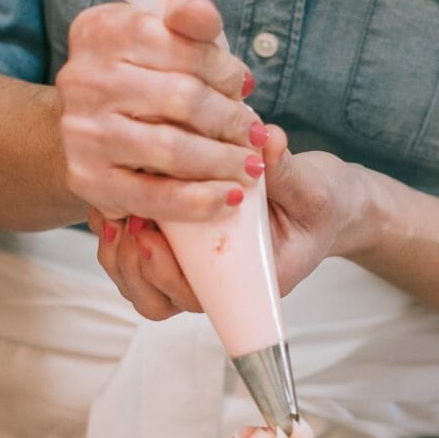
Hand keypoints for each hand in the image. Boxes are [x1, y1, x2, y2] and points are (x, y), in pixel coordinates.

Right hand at [56, 0, 260, 224]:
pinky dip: (198, 201)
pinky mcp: (88, 179)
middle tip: (253, 132)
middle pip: (181, 97)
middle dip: (230, 118)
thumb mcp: (159, 30)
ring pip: (171, 147)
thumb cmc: (139, 73)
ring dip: (223, 160)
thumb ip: (187, 14)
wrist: (89, 124)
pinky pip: (152, 195)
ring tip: (250, 166)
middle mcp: (83, 78)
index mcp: (101, 30)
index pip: (179, 43)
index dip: (223, 68)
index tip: (244, 85)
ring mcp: (83, 131)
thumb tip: (204, 16)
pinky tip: (229, 198)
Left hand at [91, 124, 367, 321]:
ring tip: (114, 211)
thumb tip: (268, 139)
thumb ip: (286, 169)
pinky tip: (113, 196)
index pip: (195, 298)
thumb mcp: (313, 187)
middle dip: (132, 265)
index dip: (164, 274)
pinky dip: (118, 228)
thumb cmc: (321, 203)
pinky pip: (136, 251)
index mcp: (249, 282)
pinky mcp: (181, 242)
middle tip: (125, 223)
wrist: (325, 200)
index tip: (148, 237)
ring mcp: (195, 265)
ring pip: (138, 280)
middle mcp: (217, 281)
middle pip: (155, 299)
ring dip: (118, 251)